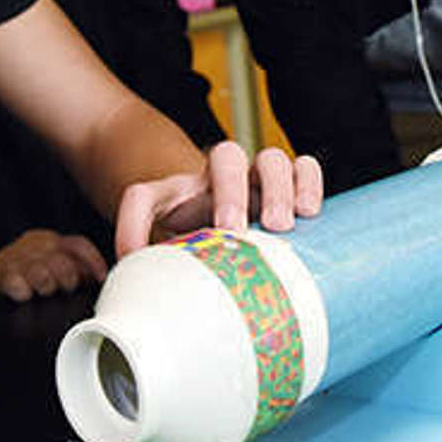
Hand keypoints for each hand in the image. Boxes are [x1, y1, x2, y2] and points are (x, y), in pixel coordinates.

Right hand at [0, 229, 107, 301]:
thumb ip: (74, 264)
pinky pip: (15, 284)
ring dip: (46, 286)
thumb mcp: (48, 254)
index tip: (102, 276)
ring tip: (44, 290)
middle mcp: (37, 248)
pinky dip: (22, 291)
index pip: (78, 245)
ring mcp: (18, 261)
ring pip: (41, 275)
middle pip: (62, 263)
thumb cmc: (21, 259)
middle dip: (68, 279)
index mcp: (52, 243)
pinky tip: (24, 293)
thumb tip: (97, 277)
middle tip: (65, 287)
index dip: (93, 261)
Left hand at [112, 141, 324, 255]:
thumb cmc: (204, 251)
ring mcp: (258, 181)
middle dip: (230, 192)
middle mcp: (220, 180)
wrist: (236, 236)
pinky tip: (310, 212)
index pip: (145, 195)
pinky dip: (308, 182)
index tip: (151, 255)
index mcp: (178, 198)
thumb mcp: (172, 261)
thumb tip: (131, 284)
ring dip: (277, 188)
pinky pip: (304, 167)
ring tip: (283, 225)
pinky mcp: (292, 189)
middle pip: (225, 157)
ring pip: (270, 158)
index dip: (140, 219)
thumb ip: (149, 271)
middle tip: (234, 229)